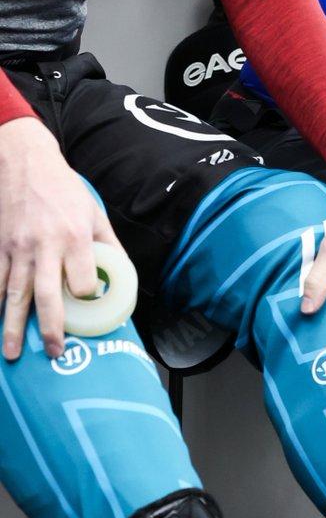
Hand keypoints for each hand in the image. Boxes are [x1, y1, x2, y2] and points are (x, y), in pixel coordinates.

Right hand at [0, 117, 118, 359]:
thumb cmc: (65, 190)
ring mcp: (17, 249)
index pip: (82, 281)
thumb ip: (109, 245)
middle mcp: (44, 246)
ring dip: (12, 327)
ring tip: (12, 353)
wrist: (25, 164)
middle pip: (46, 295)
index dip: (86, 296)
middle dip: (49, 328)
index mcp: (74, 238)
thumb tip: (122, 274)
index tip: (88, 303)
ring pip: (13, 295)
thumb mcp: (95, 213)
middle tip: (53, 352)